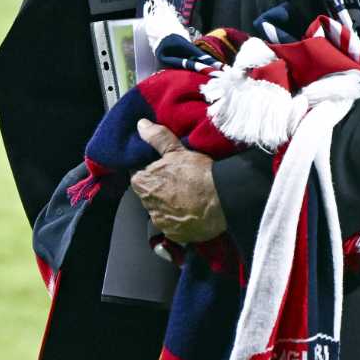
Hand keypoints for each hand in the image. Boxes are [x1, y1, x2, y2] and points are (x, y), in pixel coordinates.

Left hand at [130, 120, 226, 243]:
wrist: (222, 199)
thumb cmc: (198, 173)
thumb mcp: (177, 150)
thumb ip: (156, 137)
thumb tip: (141, 125)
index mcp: (143, 183)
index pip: (138, 175)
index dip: (150, 171)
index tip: (163, 168)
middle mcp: (147, 205)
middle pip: (148, 194)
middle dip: (158, 189)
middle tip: (176, 181)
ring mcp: (161, 222)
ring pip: (159, 211)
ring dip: (167, 205)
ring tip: (185, 197)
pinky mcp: (175, 235)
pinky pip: (172, 226)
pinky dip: (178, 220)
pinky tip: (190, 211)